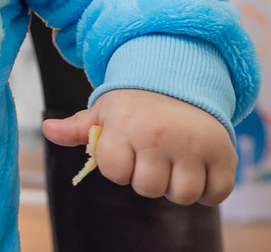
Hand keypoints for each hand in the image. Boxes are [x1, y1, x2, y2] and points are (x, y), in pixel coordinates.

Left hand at [42, 88, 236, 205]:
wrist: (183, 75)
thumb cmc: (137, 102)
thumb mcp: (106, 109)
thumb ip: (78, 127)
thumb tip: (46, 130)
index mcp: (126, 124)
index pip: (114, 171)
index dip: (119, 165)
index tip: (126, 148)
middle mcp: (160, 134)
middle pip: (148, 188)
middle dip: (147, 177)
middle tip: (152, 156)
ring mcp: (194, 144)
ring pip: (182, 194)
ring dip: (178, 186)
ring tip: (174, 162)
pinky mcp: (224, 153)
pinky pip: (216, 193)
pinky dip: (209, 189)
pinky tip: (198, 169)